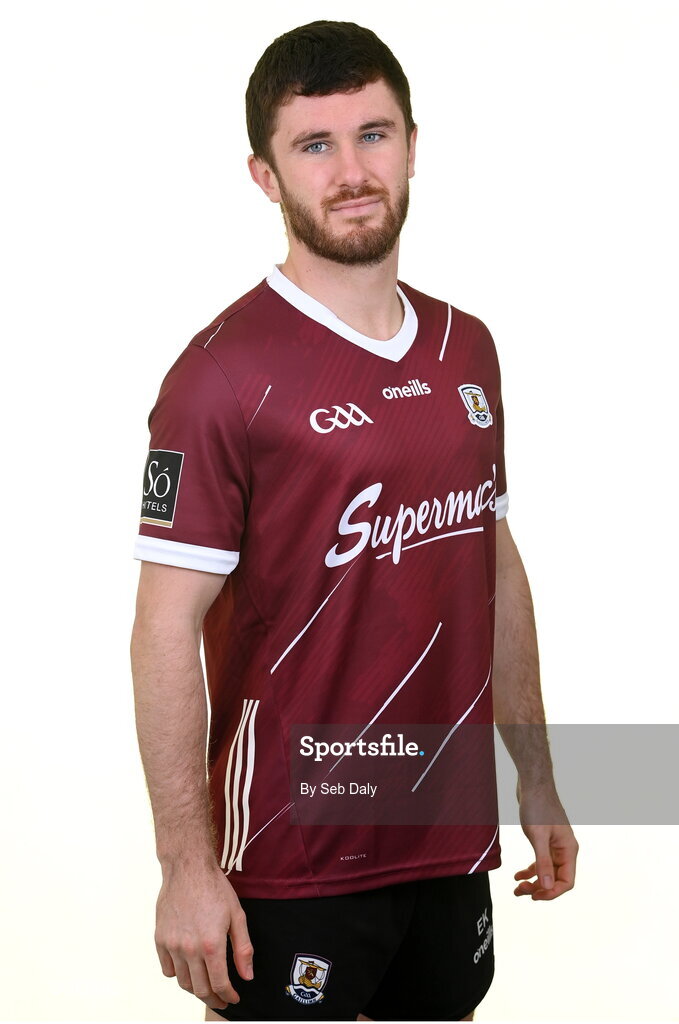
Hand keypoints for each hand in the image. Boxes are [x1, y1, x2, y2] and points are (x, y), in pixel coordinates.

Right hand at [154, 862, 252, 1008]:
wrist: (188, 868)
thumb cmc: (215, 889)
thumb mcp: (237, 915)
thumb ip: (243, 948)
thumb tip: (247, 976)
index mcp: (211, 944)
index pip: (220, 983)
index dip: (229, 996)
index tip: (233, 998)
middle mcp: (189, 949)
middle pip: (200, 989)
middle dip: (213, 999)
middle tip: (221, 999)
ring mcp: (172, 945)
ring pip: (183, 982)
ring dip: (195, 989)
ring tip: (206, 986)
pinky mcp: (160, 939)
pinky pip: (167, 969)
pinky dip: (177, 974)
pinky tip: (188, 969)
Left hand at [514, 782, 578, 900]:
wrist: (533, 783)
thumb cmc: (537, 806)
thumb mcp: (538, 836)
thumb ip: (543, 862)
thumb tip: (547, 887)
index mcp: (568, 850)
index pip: (566, 882)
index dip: (551, 893)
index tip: (533, 896)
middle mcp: (564, 850)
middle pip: (556, 879)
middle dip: (539, 889)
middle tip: (520, 891)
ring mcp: (555, 845)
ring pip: (547, 872)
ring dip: (534, 882)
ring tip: (516, 888)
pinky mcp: (544, 840)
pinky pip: (540, 862)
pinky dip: (530, 870)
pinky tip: (517, 875)